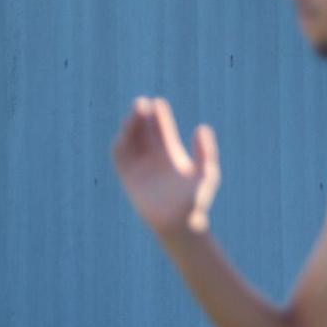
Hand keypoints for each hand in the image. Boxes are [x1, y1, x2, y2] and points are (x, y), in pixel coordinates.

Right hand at [112, 97, 219, 237]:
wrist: (181, 225)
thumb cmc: (196, 201)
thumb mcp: (206, 173)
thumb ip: (205, 152)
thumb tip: (202, 127)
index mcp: (171, 154)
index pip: (161, 129)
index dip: (159, 115)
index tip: (157, 102)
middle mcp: (153, 158)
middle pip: (144, 131)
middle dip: (141, 116)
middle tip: (142, 103)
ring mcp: (140, 167)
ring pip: (130, 141)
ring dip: (130, 127)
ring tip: (135, 115)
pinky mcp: (128, 179)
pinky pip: (120, 158)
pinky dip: (120, 146)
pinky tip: (123, 136)